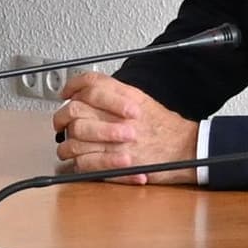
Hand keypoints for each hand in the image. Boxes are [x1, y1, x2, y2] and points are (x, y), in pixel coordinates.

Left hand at [52, 70, 198, 180]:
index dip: (72, 86)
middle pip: (75, 110)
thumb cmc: (166, 128)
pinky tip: (80, 160)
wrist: (186, 150)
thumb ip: (116, 93)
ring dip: (67, 144)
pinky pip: (84, 162)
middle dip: (61, 118)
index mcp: (125, 97)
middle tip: (60, 124)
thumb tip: (88, 91)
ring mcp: (116, 141)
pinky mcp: (115, 164)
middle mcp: (119, 116)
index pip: (90, 83)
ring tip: (70, 145)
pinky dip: (78, 162)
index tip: (66, 94)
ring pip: (74, 139)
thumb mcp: (143, 99)